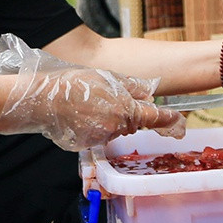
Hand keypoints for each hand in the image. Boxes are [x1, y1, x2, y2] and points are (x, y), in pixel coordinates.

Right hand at [0, 64, 182, 148]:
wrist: (44, 99)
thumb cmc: (74, 83)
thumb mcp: (108, 77)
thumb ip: (133, 86)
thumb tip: (150, 93)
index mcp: (125, 108)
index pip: (155, 118)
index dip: (169, 120)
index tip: (179, 120)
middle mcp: (117, 127)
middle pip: (133, 123)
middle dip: (129, 113)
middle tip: (110, 99)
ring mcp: (102, 138)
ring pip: (116, 129)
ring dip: (111, 120)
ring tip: (91, 105)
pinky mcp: (88, 145)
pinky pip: (100, 136)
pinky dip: (96, 127)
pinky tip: (82, 115)